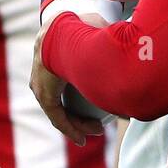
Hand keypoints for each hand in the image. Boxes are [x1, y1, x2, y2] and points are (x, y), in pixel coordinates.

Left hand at [30, 11, 107, 146]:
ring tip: (97, 130)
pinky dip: (72, 129)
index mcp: (53, 58)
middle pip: (63, 101)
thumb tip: (124, 37)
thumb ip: (108, 34)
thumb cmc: (82, 28)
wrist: (62, 32)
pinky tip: (84, 139)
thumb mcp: (97, 29)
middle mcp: (44, 76)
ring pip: (61, 112)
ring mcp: (42, 87)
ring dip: (79, 124)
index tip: (96, 101)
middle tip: (99, 122)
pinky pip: (59, 118)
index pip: (66, 81)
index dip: (82, 92)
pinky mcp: (45, 97)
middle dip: (81, 114)